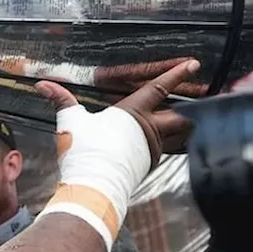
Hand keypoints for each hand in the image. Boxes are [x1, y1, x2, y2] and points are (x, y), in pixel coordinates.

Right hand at [37, 59, 199, 167]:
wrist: (94, 187)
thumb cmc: (84, 152)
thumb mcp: (71, 121)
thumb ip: (61, 100)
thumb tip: (42, 84)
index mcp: (133, 112)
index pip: (160, 87)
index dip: (178, 74)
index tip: (194, 64)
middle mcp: (149, 130)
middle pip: (184, 115)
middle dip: (196, 107)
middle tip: (210, 99)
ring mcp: (153, 150)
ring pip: (180, 135)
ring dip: (188, 127)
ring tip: (197, 120)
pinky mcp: (150, 166)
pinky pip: (168, 151)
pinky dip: (173, 144)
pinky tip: (172, 144)